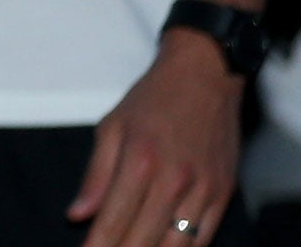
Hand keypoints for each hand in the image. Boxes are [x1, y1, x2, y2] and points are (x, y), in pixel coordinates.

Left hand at [66, 30, 242, 246]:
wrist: (205, 72)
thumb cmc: (155, 97)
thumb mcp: (113, 125)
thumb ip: (96, 175)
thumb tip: (77, 214)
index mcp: (140, 160)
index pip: (113, 220)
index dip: (97, 246)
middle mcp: (173, 180)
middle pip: (143, 240)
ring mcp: (202, 189)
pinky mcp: (223, 193)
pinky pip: (204, 239)